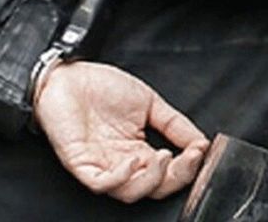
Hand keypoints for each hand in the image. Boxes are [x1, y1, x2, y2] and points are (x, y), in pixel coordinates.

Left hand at [34, 61, 209, 202]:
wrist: (66, 75)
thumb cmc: (99, 86)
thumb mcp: (149, 102)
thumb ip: (175, 123)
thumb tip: (201, 142)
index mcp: (138, 150)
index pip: (168, 173)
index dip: (187, 167)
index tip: (200, 150)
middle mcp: (122, 162)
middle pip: (154, 188)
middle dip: (176, 177)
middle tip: (187, 156)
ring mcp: (101, 165)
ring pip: (130, 192)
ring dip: (152, 179)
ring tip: (162, 156)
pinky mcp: (81, 163)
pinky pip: (102, 183)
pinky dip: (121, 178)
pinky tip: (132, 160)